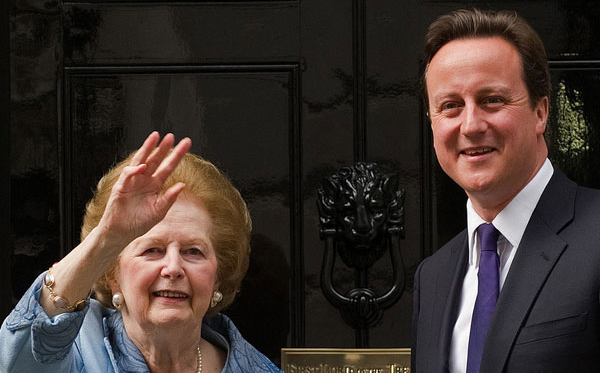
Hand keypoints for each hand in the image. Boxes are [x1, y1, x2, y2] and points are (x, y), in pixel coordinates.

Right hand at [98, 132, 191, 249]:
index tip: (186, 143)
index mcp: (156, 185)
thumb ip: (170, 198)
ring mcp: (133, 181)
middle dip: (163, 148)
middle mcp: (145, 179)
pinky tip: (142, 167)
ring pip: (141, 161)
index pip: (168, 167)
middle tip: (172, 136)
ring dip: (147, 149)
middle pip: (155, 160)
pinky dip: (134, 170)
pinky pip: (128, 174)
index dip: (176, 155)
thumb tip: (183, 185)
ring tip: (155, 137)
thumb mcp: (159, 211)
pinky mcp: (121, 186)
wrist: (121, 233)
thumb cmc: (140, 223)